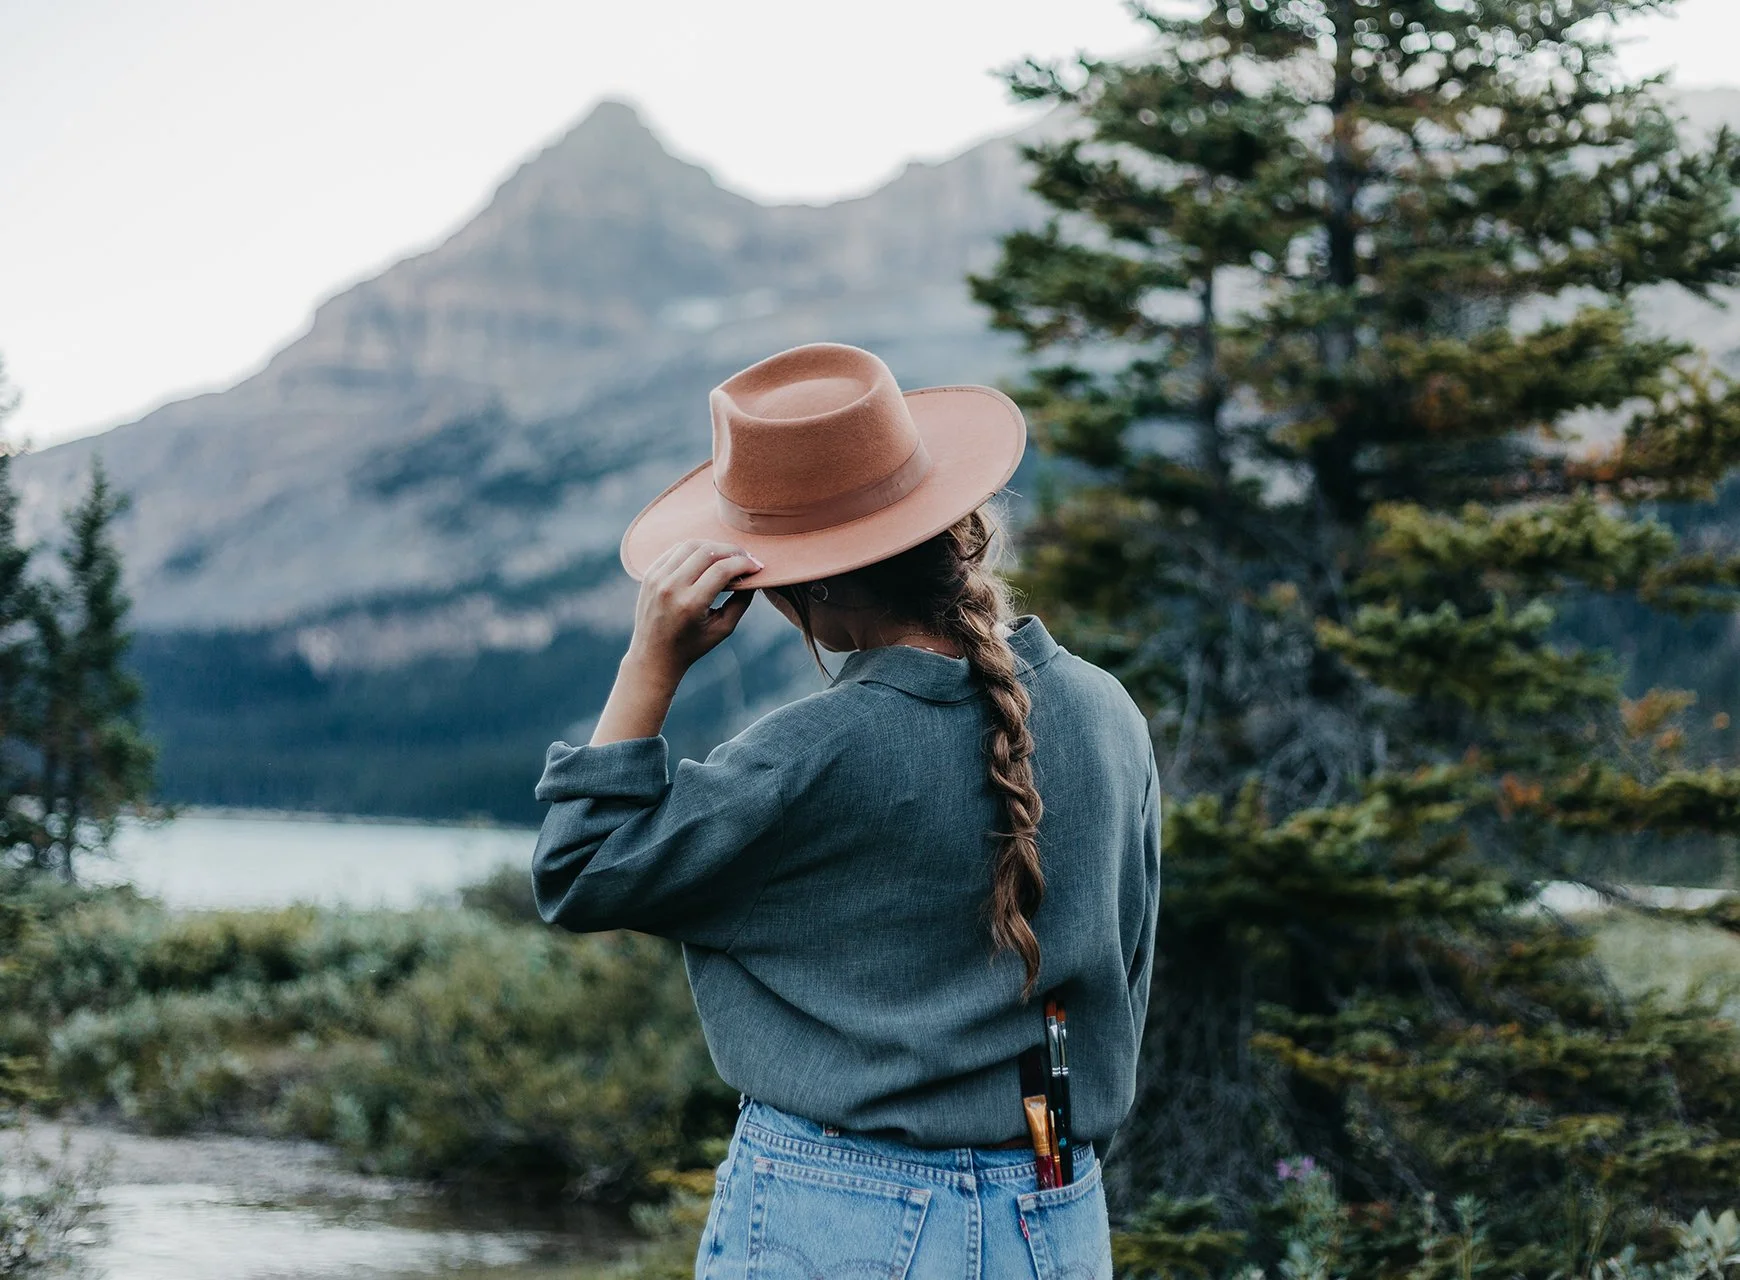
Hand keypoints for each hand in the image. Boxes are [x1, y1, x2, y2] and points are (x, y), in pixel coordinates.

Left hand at [625, 539, 761, 681]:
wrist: (653, 655)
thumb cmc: (691, 646)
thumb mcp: (722, 629)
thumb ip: (740, 602)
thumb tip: (753, 577)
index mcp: (690, 604)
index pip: (722, 570)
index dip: (744, 564)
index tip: (757, 567)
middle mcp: (671, 587)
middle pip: (708, 552)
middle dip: (732, 551)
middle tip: (746, 558)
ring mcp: (657, 578)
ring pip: (691, 545)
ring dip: (714, 546)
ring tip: (728, 556)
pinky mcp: (649, 574)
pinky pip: (675, 550)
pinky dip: (694, 549)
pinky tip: (706, 557)